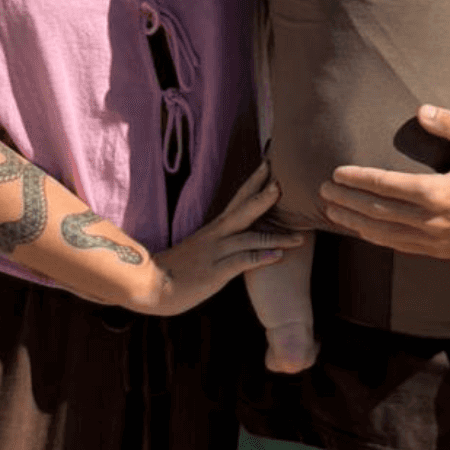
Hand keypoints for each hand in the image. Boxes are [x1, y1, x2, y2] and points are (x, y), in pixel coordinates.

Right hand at [136, 161, 303, 316]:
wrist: (150, 285)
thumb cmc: (176, 268)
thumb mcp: (200, 248)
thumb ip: (219, 240)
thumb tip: (237, 236)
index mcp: (214, 228)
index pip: (238, 199)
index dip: (255, 182)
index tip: (270, 164)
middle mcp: (216, 235)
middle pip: (244, 209)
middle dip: (265, 194)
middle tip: (284, 179)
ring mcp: (216, 252)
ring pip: (250, 238)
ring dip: (276, 235)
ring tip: (300, 234)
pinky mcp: (215, 271)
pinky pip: (242, 262)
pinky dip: (261, 258)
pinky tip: (279, 256)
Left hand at [320, 105, 449, 257]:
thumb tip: (422, 110)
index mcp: (438, 193)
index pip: (386, 186)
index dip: (358, 179)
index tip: (336, 173)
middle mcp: (432, 221)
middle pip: (377, 211)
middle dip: (347, 201)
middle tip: (322, 192)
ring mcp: (435, 240)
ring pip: (384, 233)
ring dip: (355, 222)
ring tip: (332, 212)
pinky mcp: (440, 252)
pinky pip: (400, 246)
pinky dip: (376, 237)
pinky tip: (363, 230)